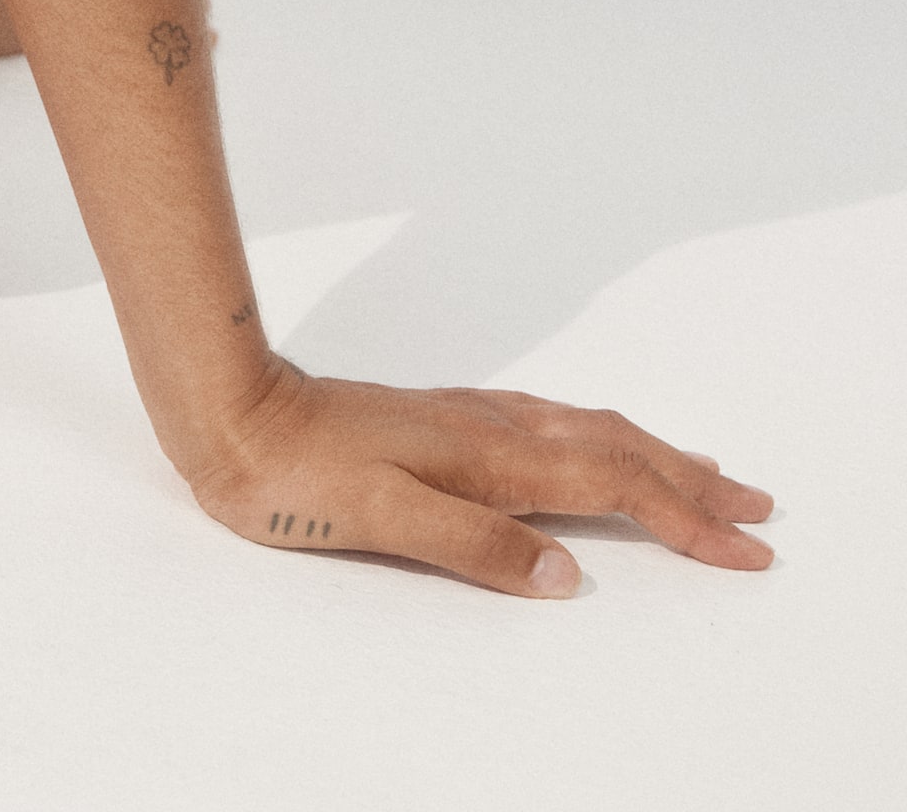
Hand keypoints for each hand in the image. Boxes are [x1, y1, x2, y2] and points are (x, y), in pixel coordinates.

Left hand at [181, 357, 774, 596]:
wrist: (229, 410)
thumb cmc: (293, 475)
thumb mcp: (380, 521)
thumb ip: (474, 547)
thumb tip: (567, 576)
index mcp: (488, 457)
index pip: (613, 485)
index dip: (684, 518)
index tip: (746, 548)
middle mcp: (489, 429)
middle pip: (615, 448)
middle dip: (690, 480)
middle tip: (757, 507)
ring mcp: (466, 419)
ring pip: (585, 430)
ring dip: (652, 452)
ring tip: (701, 470)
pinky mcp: (441, 420)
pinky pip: (549, 424)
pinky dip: (597, 438)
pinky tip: (590, 444)